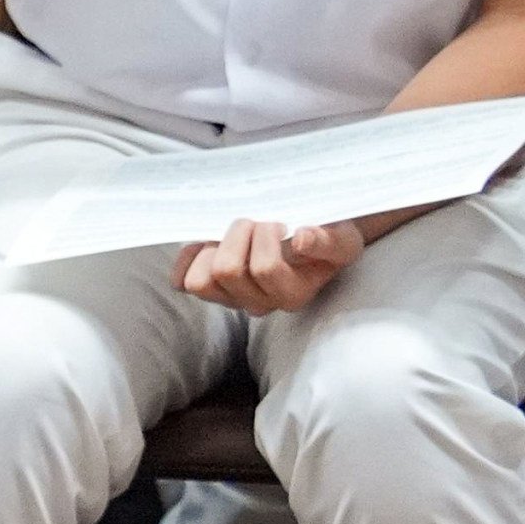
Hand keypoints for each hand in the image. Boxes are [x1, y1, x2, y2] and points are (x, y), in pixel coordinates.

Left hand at [176, 216, 358, 313]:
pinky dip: (190, 258)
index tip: (278, 222)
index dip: (266, 237)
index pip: (265, 269)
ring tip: (234, 233)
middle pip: (226, 272)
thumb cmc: (328, 236)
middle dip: (238, 234)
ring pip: (200, 282)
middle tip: (256, 221)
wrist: (315, 235)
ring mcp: (230, 297)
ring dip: (213, 247)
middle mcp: (259, 302)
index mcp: (293, 293)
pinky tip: (209, 242)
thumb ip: (328, 241)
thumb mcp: (342, 237)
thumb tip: (301, 239)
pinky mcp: (209, 288)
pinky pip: (182, 281)